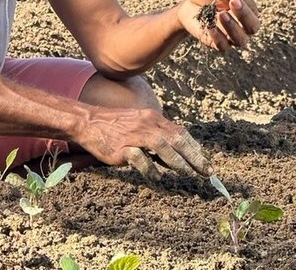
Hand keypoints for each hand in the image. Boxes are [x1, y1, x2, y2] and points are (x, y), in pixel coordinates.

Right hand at [76, 107, 212, 179]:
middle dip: (195, 156)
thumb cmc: (114, 126)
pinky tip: (157, 178)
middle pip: (177, 139)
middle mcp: (147, 124)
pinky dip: (150, 168)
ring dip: (179, 161)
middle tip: (207, 171)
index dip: (195, 147)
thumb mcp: (138, 124)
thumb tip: (175, 155)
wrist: (88, 121)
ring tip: (189, 174)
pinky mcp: (121, 147)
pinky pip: (140, 158)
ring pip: (163, 146)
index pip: (180, 132)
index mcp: (152, 118)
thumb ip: (156, 135)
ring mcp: (134, 135)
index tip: (206, 161)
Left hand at [178, 0, 259, 50]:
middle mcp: (243, 25)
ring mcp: (231, 36)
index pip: (252, 8)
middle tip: (233, 2)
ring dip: (233, 27)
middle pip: (253, 27)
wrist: (188, 6)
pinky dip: (218, 38)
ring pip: (241, 40)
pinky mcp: (218, 44)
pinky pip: (223, 47)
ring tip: (221, 14)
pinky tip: (211, 28)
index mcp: (247, 9)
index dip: (243, 0)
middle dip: (244, 14)